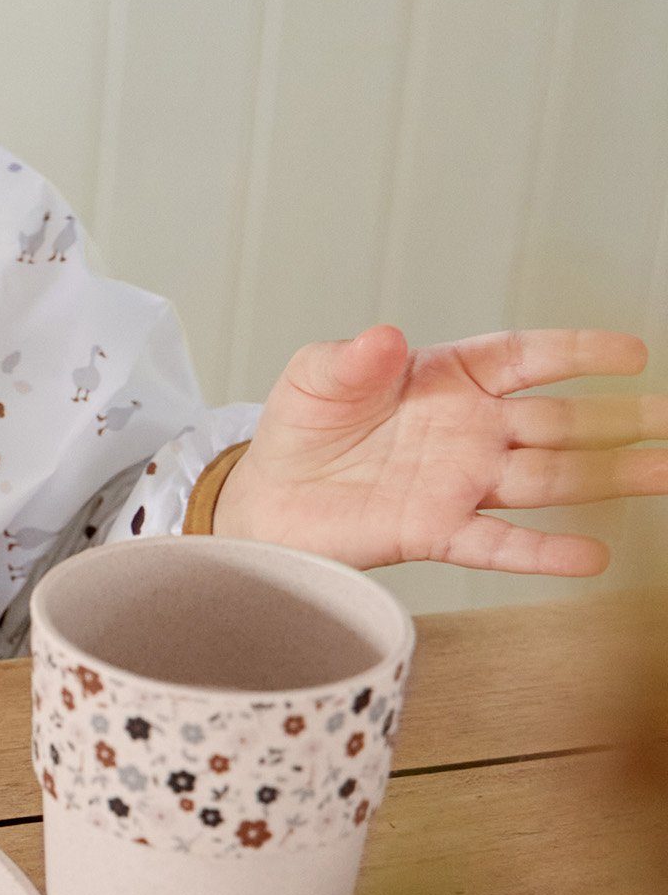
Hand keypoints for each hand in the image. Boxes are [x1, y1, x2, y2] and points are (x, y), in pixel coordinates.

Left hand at [216, 325, 667, 574]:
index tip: (633, 354)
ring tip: (665, 473)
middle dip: (622, 420)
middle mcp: (469, 430)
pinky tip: (591, 557)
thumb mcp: (316, 375)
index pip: (526, 356)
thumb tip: (384, 337)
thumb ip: (350, 358)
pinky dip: (542, 552)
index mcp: (448, 376)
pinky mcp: (437, 531)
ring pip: (550, 478)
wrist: (266, 497)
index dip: (578, 352)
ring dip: (609, 477)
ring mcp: (460, 482)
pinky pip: (499, 543)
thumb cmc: (302, 427)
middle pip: (561, 422)